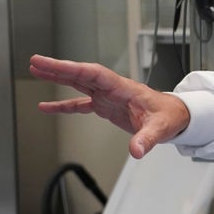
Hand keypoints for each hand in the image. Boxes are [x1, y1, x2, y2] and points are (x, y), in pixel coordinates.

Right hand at [30, 54, 189, 157]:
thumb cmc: (170, 116)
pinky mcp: (106, 107)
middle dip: (59, 68)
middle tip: (36, 62)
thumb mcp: (160, 128)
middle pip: (82, 74)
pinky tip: (48, 107)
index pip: (93, 74)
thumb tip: (136, 151)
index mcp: (123, 88)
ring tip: (36, 71)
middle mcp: (113, 89)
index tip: (51, 64)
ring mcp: (108, 97)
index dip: (71, 68)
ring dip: (58, 78)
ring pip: (79, 84)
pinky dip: (64, 105)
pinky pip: (81, 103)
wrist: (177, 116)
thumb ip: (147, 139)